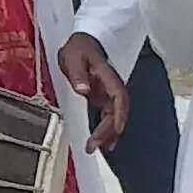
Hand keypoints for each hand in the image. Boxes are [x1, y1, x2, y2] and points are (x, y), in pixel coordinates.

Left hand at [57, 34, 126, 153]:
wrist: (81, 43)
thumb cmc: (79, 49)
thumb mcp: (73, 58)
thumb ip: (78, 74)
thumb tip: (83, 89)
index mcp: (108, 77)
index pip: (119, 98)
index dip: (119, 114)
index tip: (117, 129)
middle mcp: (111, 88)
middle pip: (116, 112)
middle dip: (109, 131)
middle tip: (95, 146)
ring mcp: (107, 94)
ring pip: (113, 117)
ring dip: (108, 133)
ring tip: (99, 149)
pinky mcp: (101, 98)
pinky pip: (106, 116)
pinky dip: (104, 129)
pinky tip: (101, 141)